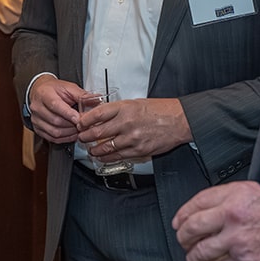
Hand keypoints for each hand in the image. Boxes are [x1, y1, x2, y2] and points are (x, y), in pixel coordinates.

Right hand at [27, 75, 83, 143]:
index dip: (68, 113)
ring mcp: (36, 119)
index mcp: (44, 94)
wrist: (41, 91)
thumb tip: (97, 99)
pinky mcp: (37, 128)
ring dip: (69, 133)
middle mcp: (37, 107)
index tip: (78, 118)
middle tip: (83, 125)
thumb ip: (82, 95)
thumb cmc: (55, 89)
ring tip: (79, 130)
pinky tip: (71, 134)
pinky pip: (51, 138)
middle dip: (72, 125)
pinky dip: (64, 138)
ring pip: (54, 131)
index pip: (55, 105)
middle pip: (55, 121)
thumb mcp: (68, 87)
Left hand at [76, 97, 190, 161]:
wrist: (179, 120)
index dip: (85, 120)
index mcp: (125, 107)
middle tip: (81, 138)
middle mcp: (127, 122)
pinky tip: (103, 157)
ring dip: (95, 150)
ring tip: (90, 150)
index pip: (97, 114)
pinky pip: (118, 156)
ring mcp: (132, 138)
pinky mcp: (139, 150)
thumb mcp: (136, 103)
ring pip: (106, 147)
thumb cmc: (160, 110)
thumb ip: (118, 110)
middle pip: (98, 132)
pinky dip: (108, 157)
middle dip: (85, 137)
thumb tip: (101, 116)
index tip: (80, 123)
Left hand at [172, 181, 259, 260]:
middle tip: (183, 241)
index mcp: (237, 195)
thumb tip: (227, 205)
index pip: (199, 201)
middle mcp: (233, 215)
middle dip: (184, 237)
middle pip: (194, 226)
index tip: (180, 220)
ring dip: (193, 259)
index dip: (184, 213)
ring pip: (202, 251)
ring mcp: (237, 239)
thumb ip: (241, 198)